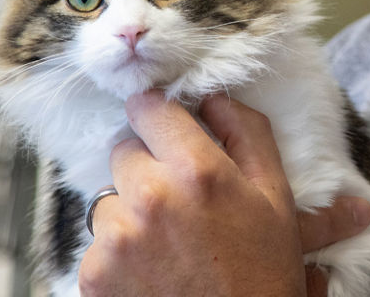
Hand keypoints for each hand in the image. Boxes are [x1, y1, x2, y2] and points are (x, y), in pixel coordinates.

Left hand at [78, 91, 369, 296]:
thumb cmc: (261, 270)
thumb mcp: (275, 196)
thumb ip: (248, 133)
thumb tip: (215, 97)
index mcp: (197, 170)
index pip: (147, 107)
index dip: (157, 115)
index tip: (164, 129)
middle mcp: (150, 196)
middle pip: (123, 149)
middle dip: (147, 165)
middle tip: (178, 198)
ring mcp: (117, 237)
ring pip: (108, 197)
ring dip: (130, 210)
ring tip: (167, 240)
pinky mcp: (94, 273)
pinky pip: (97, 242)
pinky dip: (118, 252)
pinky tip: (151, 268)